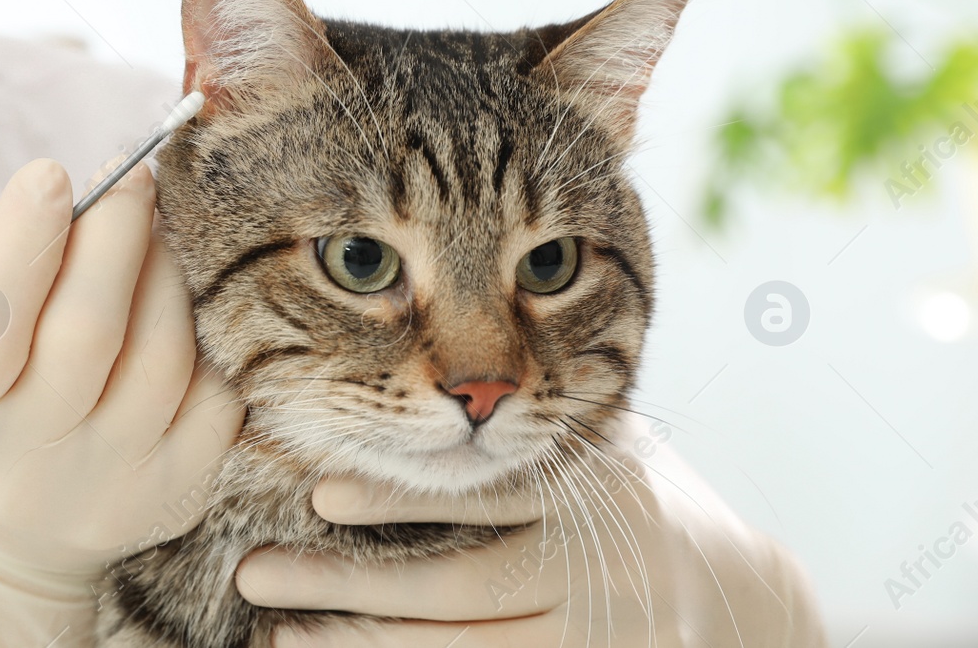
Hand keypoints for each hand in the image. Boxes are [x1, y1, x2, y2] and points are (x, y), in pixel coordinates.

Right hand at [0, 157, 244, 581]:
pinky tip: (185, 303)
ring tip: (156, 234)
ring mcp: (109, 486)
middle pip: (87, 332)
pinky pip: (213, 394)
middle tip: (131, 177)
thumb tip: (56, 196)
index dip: (21, 244)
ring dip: (166, 274)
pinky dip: (205, 334)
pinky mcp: (177, 493)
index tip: (49, 172)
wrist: (24, 536)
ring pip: (161, 356)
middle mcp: (25, 462)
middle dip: (114, 236)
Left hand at [234, 416, 825, 646]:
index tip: (320, 493)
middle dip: (349, 584)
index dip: (401, 496)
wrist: (748, 603)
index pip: (485, 493)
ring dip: (362, 647)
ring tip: (279, 633)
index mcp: (598, 488)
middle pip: (455, 585)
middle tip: (258, 571)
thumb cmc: (649, 501)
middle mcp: (599, 567)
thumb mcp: (611, 446)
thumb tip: (427, 385)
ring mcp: (599, 637)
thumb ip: (538, 416)